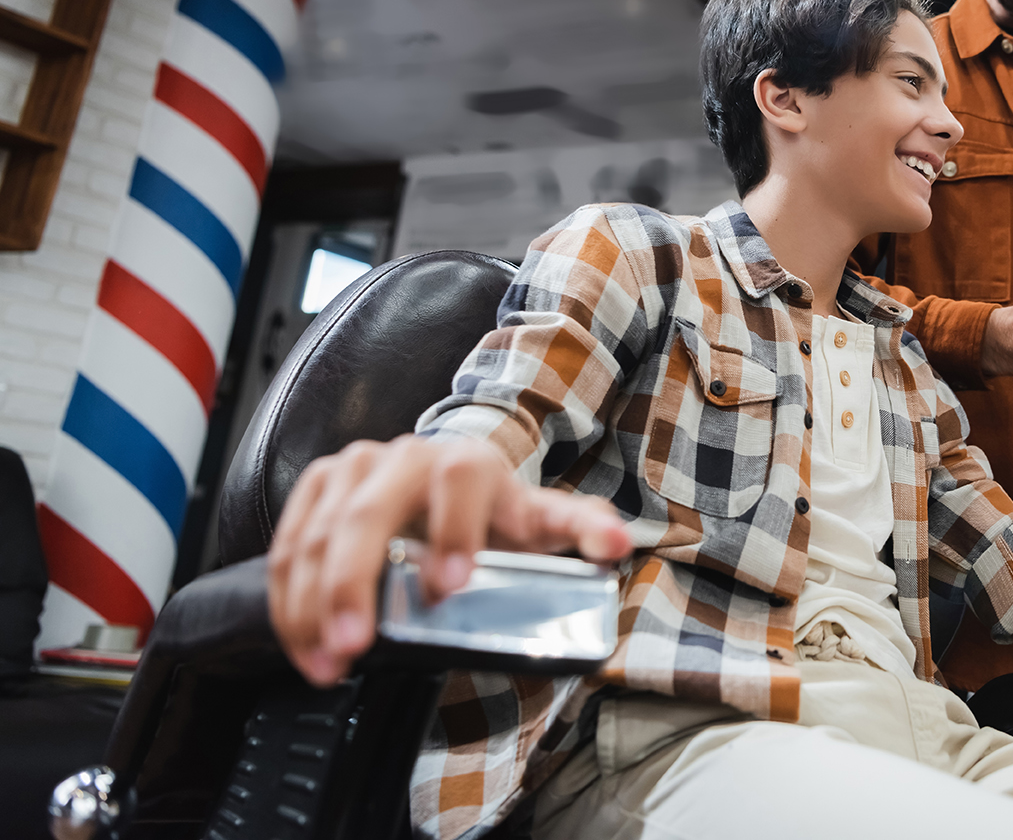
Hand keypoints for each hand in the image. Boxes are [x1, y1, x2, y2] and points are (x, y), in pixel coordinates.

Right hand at [268, 434, 631, 685]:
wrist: (445, 491)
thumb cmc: (493, 515)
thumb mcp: (539, 522)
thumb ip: (579, 529)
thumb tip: (616, 543)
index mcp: (470, 464)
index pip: (462, 480)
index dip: (455, 528)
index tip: (450, 585)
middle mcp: (408, 458)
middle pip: (369, 510)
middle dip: (357, 580)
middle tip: (358, 643)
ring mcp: (356, 469)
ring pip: (319, 533)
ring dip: (314, 604)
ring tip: (330, 661)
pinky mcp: (318, 489)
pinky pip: (288, 545)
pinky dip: (289, 601)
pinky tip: (304, 645)